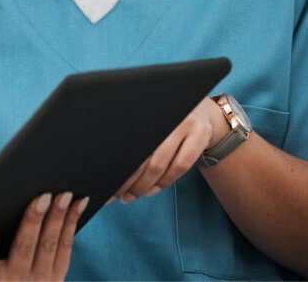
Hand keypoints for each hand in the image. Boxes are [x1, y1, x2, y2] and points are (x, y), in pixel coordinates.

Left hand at [110, 96, 226, 202]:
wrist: (202, 110)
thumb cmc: (165, 121)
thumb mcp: (148, 122)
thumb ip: (132, 137)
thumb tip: (108, 164)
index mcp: (145, 110)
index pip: (126, 143)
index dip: (115, 166)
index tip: (105, 182)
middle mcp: (164, 114)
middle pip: (141, 155)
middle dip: (126, 181)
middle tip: (115, 195)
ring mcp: (184, 122)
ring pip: (159, 164)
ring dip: (143, 186)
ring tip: (130, 196)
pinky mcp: (200, 133)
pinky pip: (180, 166)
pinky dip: (164, 182)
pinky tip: (152, 190)